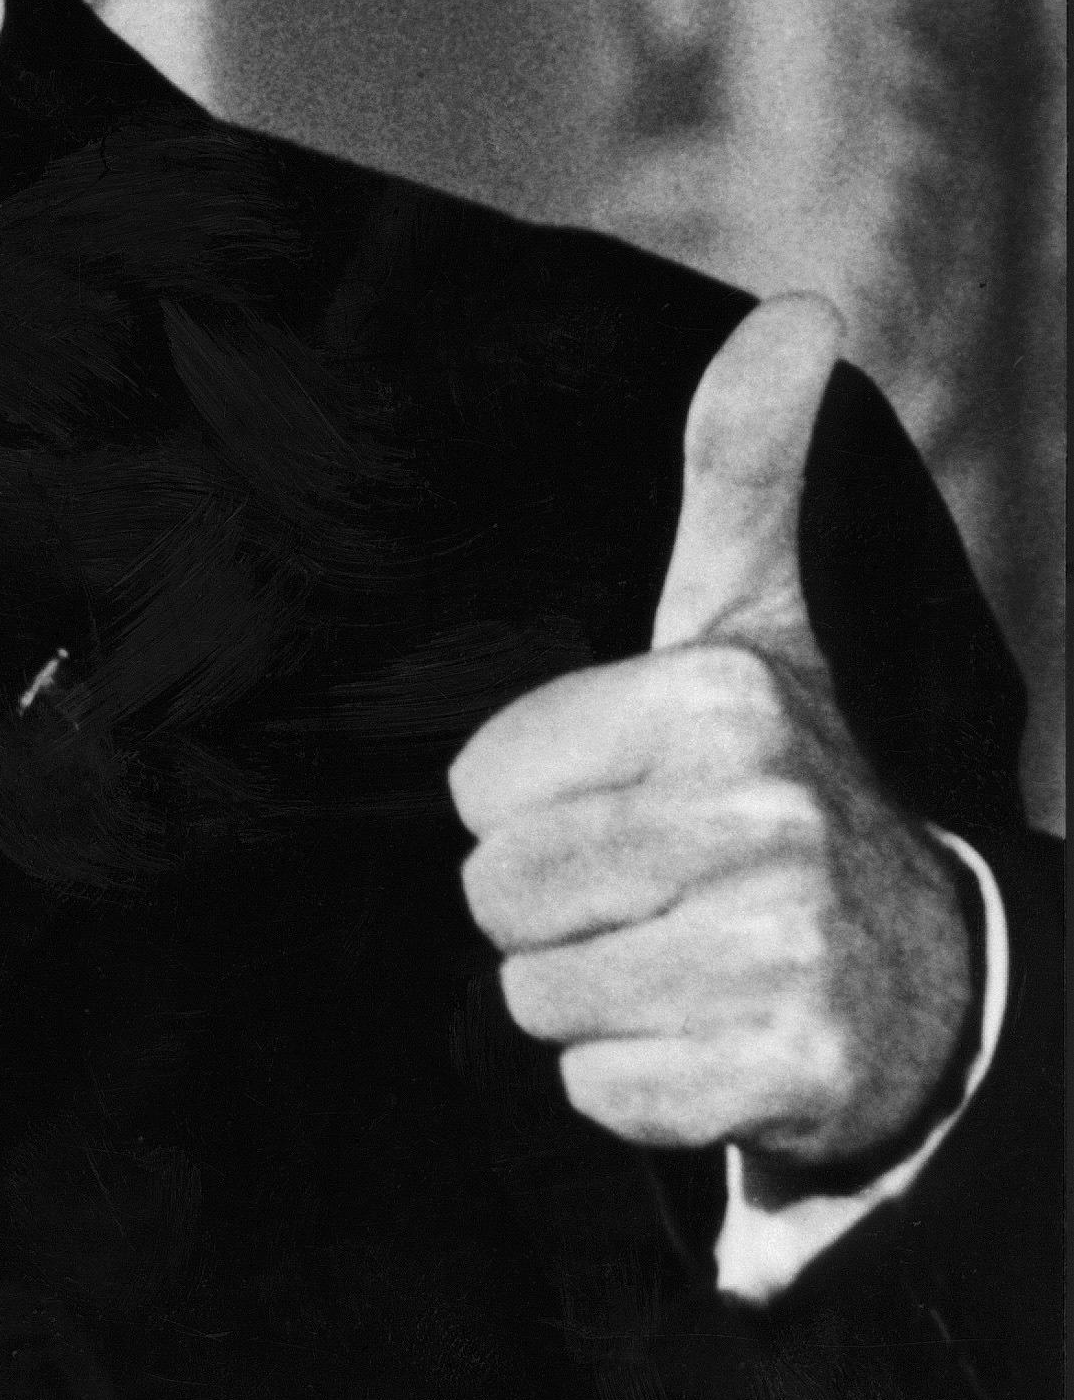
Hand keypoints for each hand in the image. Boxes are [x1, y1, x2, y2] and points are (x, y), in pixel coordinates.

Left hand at [449, 296, 971, 1183]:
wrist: (921, 979)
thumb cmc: (779, 785)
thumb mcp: (751, 621)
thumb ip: (740, 469)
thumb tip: (800, 308)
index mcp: (722, 696)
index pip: (477, 788)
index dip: (534, 805)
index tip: (633, 799)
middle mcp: (762, 813)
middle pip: (495, 896)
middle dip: (552, 909)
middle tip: (654, 890)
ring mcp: (782, 947)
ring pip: (535, 998)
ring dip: (590, 994)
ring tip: (682, 956)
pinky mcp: (784, 1067)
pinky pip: (596, 1090)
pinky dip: (638, 1081)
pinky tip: (712, 1036)